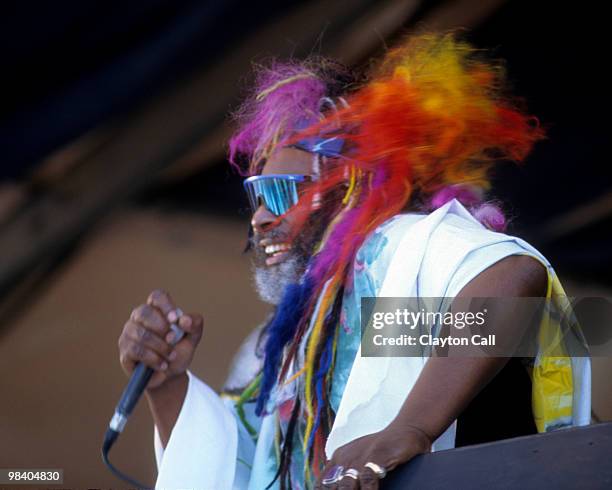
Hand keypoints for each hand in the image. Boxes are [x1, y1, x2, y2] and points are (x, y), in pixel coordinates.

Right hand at [118, 289, 202, 389]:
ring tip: (171, 356)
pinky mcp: (125, 351)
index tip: (175, 319)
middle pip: (144, 312)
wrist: (170, 376)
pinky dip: (153, 359)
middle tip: (172, 340)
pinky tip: (162, 364)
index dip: (165, 305)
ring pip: (141, 334)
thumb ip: (195, 325)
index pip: (157, 297)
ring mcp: (129, 334)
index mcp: (156, 310)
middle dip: (161, 328)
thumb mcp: (192, 338)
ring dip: (160, 347)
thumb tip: (184, 320)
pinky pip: (136, 350)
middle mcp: (139, 318)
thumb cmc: (178, 352)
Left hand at [315, 424, 431, 488]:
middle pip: (333, 486)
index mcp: (338, 458)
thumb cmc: (381, 450)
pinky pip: (368, 478)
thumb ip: (344, 475)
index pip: (323, 483)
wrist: (404, 430)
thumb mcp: (358, 460)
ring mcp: (361, 457)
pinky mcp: (376, 456)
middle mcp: (346, 458)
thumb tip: (331, 486)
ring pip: (346, 484)